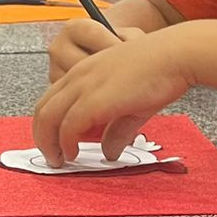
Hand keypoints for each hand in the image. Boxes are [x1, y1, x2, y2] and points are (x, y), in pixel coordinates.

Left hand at [33, 26, 195, 165]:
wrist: (174, 55)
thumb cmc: (160, 71)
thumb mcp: (133, 104)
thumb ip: (117, 128)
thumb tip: (110, 153)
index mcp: (85, 72)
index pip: (52, 98)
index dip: (49, 124)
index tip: (55, 143)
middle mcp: (78, 76)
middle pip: (42, 109)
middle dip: (41, 136)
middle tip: (51, 156)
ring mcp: (84, 86)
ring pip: (48, 117)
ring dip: (48, 143)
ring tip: (58, 160)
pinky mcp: (94, 99)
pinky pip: (68, 126)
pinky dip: (65, 143)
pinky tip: (73, 153)